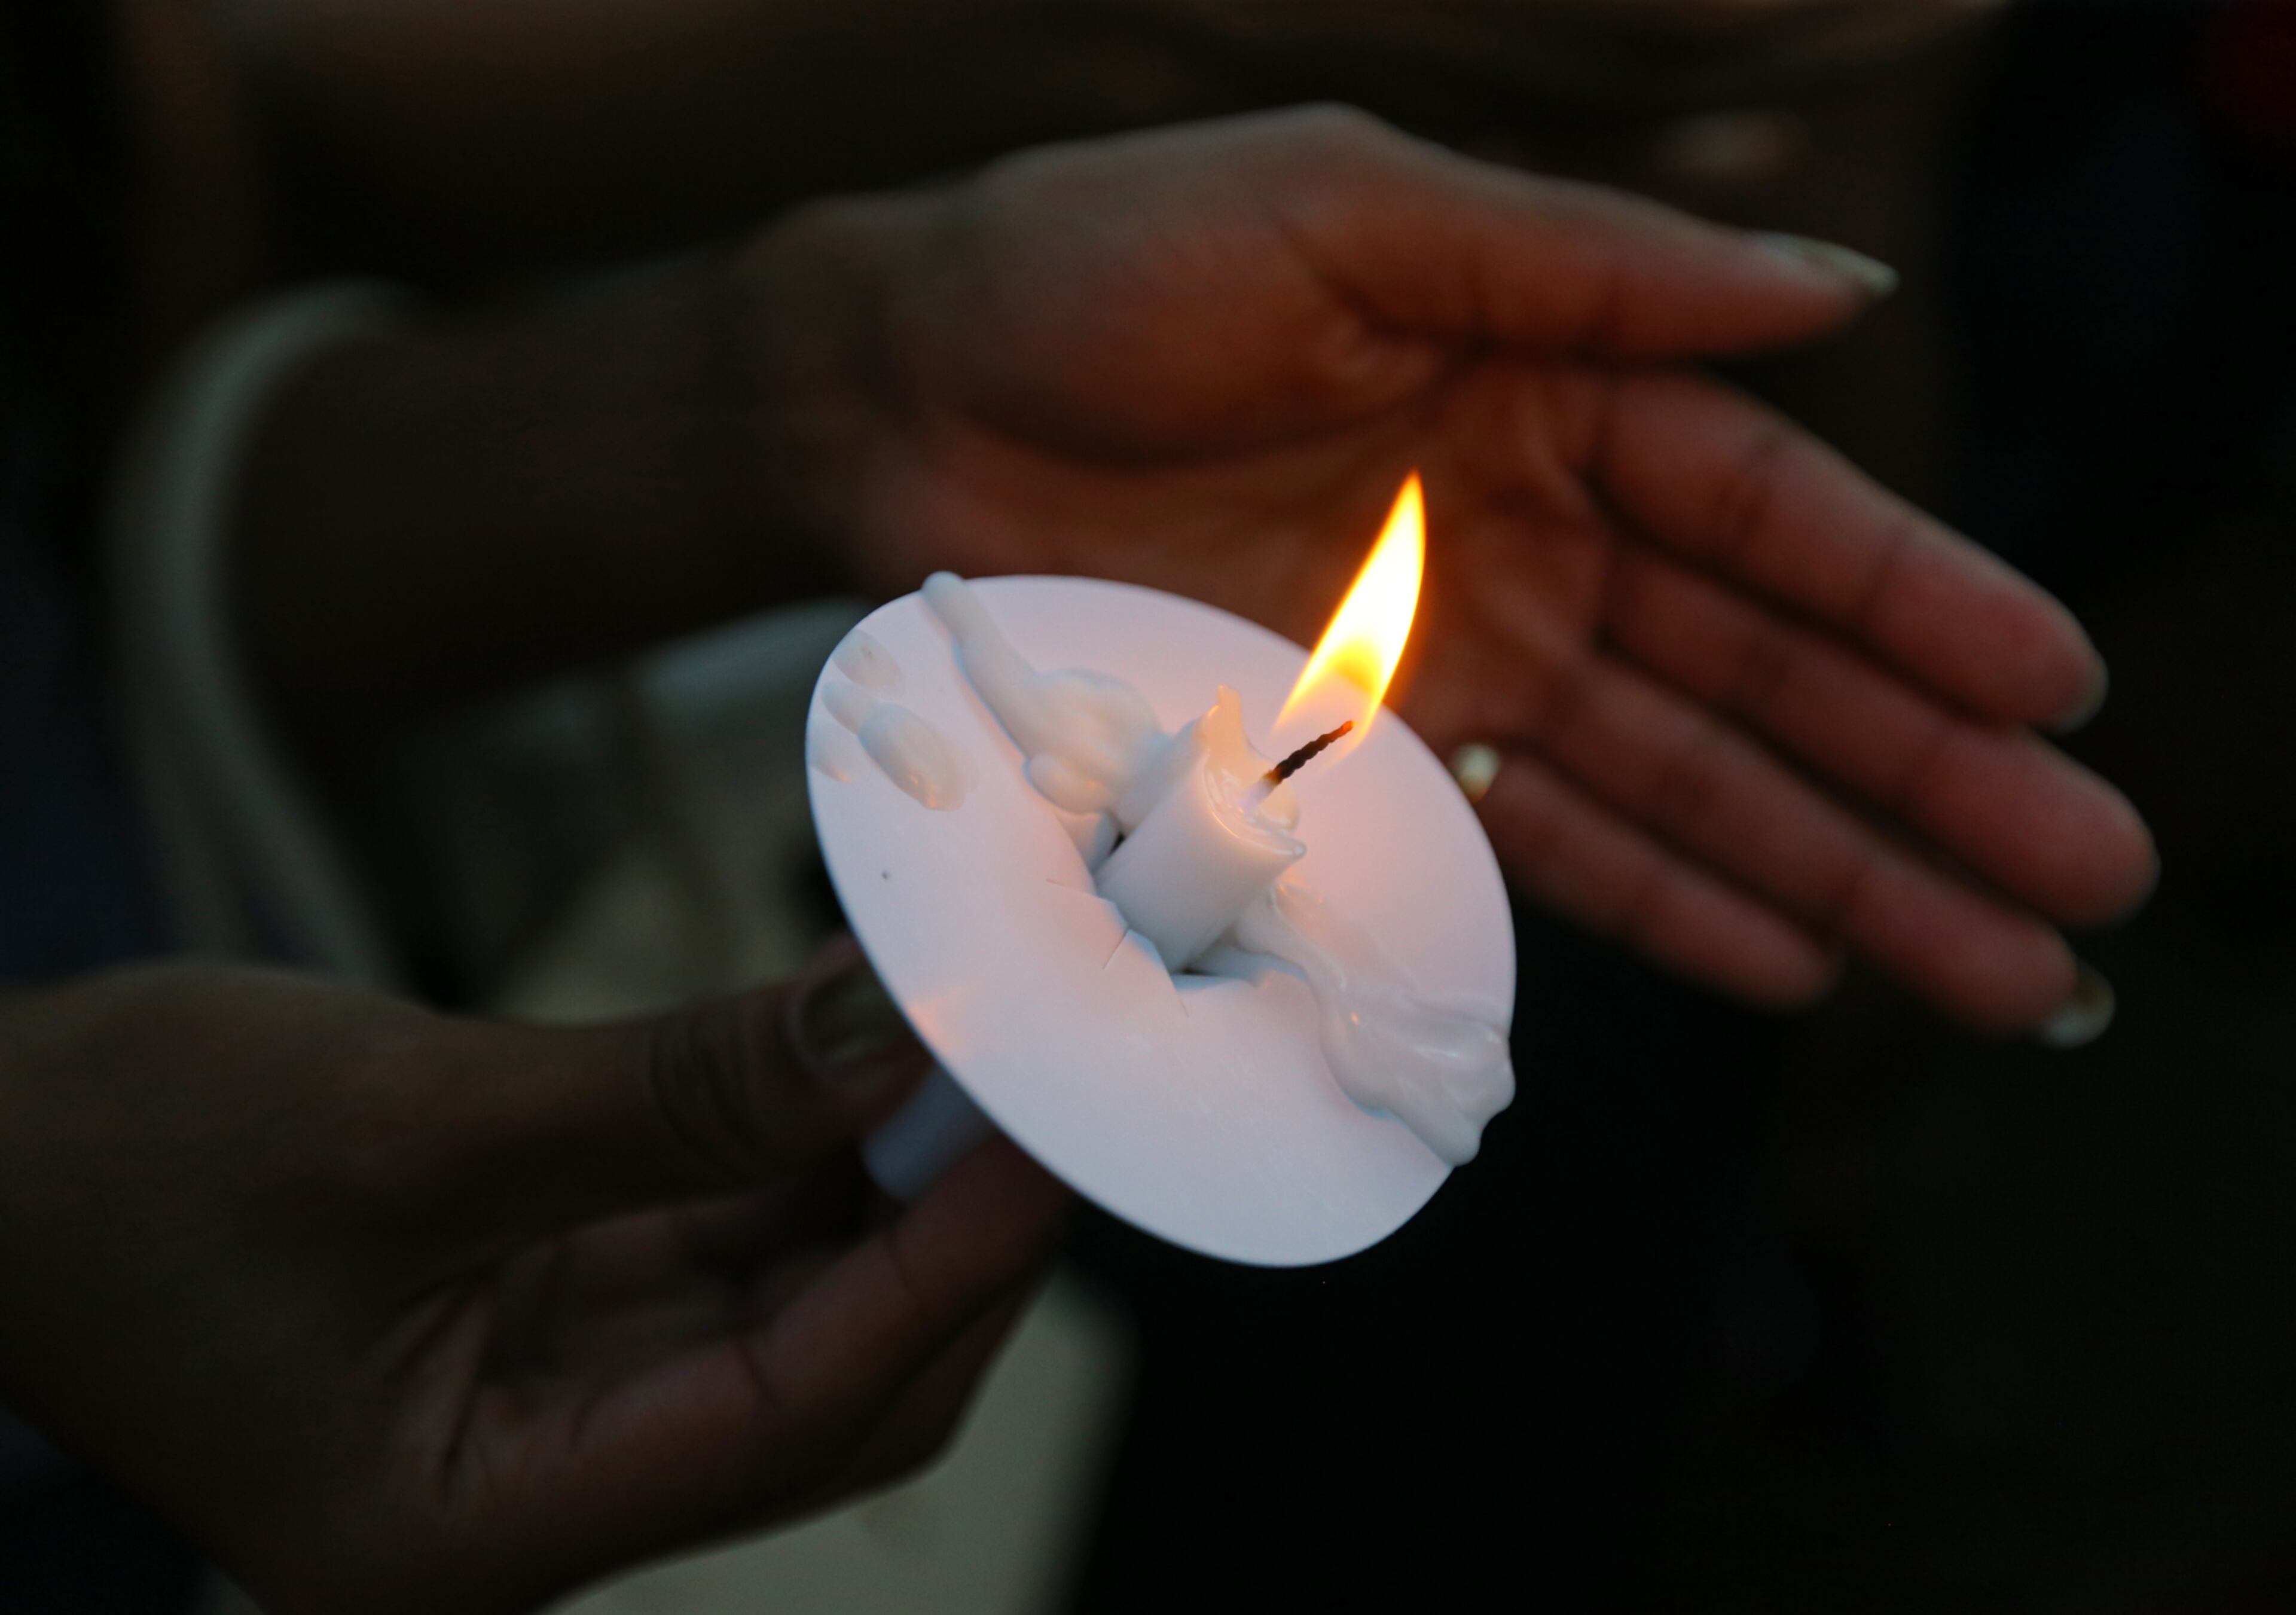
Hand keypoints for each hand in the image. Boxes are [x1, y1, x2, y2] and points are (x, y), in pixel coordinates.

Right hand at [0, 949, 1065, 1614]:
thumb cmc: (117, 1163)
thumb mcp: (411, 1122)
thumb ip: (677, 1094)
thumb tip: (888, 1037)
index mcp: (469, 1536)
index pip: (790, 1416)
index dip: (939, 1272)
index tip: (1043, 1141)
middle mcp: (529, 1501)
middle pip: (821, 1393)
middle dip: (938, 1245)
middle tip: (1034, 1090)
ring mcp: (544, 1414)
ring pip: (790, 1322)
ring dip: (883, 1195)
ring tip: (966, 1063)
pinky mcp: (547, 1320)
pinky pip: (723, 1259)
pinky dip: (801, 1170)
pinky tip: (859, 1075)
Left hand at [757, 106, 2154, 1030]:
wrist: (899, 394)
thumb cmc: (1101, 261)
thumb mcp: (1352, 207)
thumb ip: (1585, 265)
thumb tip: (1831, 294)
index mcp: (1545, 383)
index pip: (1770, 512)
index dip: (1915, 603)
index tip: (2054, 691)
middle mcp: (1523, 533)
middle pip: (1763, 677)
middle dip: (1923, 780)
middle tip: (2080, 885)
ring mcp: (1447, 657)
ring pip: (1679, 784)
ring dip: (1833, 878)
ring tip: (1986, 975)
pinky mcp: (1354, 758)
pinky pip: (1531, 843)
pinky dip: (1658, 906)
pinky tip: (1791, 965)